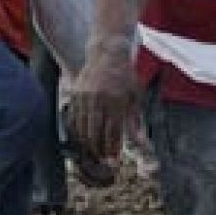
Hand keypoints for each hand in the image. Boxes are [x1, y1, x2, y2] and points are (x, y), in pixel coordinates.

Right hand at [67, 44, 136, 163]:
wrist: (108, 54)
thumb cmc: (126, 78)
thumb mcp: (135, 98)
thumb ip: (135, 122)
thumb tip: (143, 145)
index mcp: (116, 99)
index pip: (113, 130)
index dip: (113, 147)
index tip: (114, 159)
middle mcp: (99, 98)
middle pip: (95, 131)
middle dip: (98, 148)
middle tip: (102, 159)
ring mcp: (84, 96)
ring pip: (82, 127)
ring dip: (87, 143)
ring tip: (93, 153)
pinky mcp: (75, 94)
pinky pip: (73, 118)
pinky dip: (76, 131)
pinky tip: (81, 140)